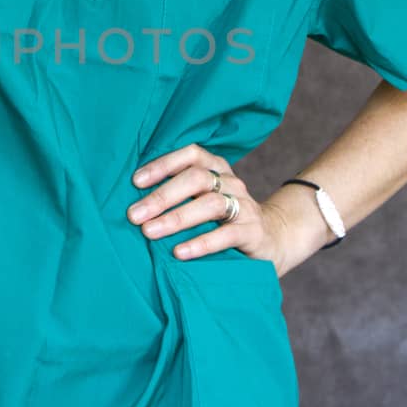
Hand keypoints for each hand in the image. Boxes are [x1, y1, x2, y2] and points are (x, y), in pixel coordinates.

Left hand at [126, 143, 284, 272]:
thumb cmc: (223, 220)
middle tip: (134, 215)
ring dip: (177, 218)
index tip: (135, 182)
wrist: (273, 240)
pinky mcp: (254, 233)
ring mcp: (245, 207)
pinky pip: (227, 235)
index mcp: (217, 169)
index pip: (191, 155)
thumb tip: (133, 203)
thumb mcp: (202, 201)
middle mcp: (231, 183)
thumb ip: (178, 196)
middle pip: (197, 178)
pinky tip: (179, 252)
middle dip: (162, 196)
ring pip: (211, 204)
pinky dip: (201, 243)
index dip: (163, 164)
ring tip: (150, 232)